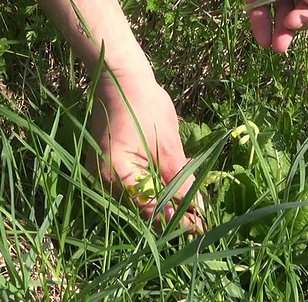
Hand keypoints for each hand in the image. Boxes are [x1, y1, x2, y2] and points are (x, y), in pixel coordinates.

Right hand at [87, 66, 203, 232]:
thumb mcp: (168, 148)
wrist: (123, 79)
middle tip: (201, 218)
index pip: (150, 209)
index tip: (200, 226)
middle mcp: (106, 181)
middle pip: (145, 207)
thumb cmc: (145, 107)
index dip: (177, 219)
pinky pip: (139, 182)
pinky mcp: (114, 166)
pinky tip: (180, 179)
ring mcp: (107, 174)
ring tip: (195, 201)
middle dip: (174, 210)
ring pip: (144, 196)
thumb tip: (197, 210)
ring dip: (169, 197)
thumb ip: (180, 181)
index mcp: (116, 176)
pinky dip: (159, 183)